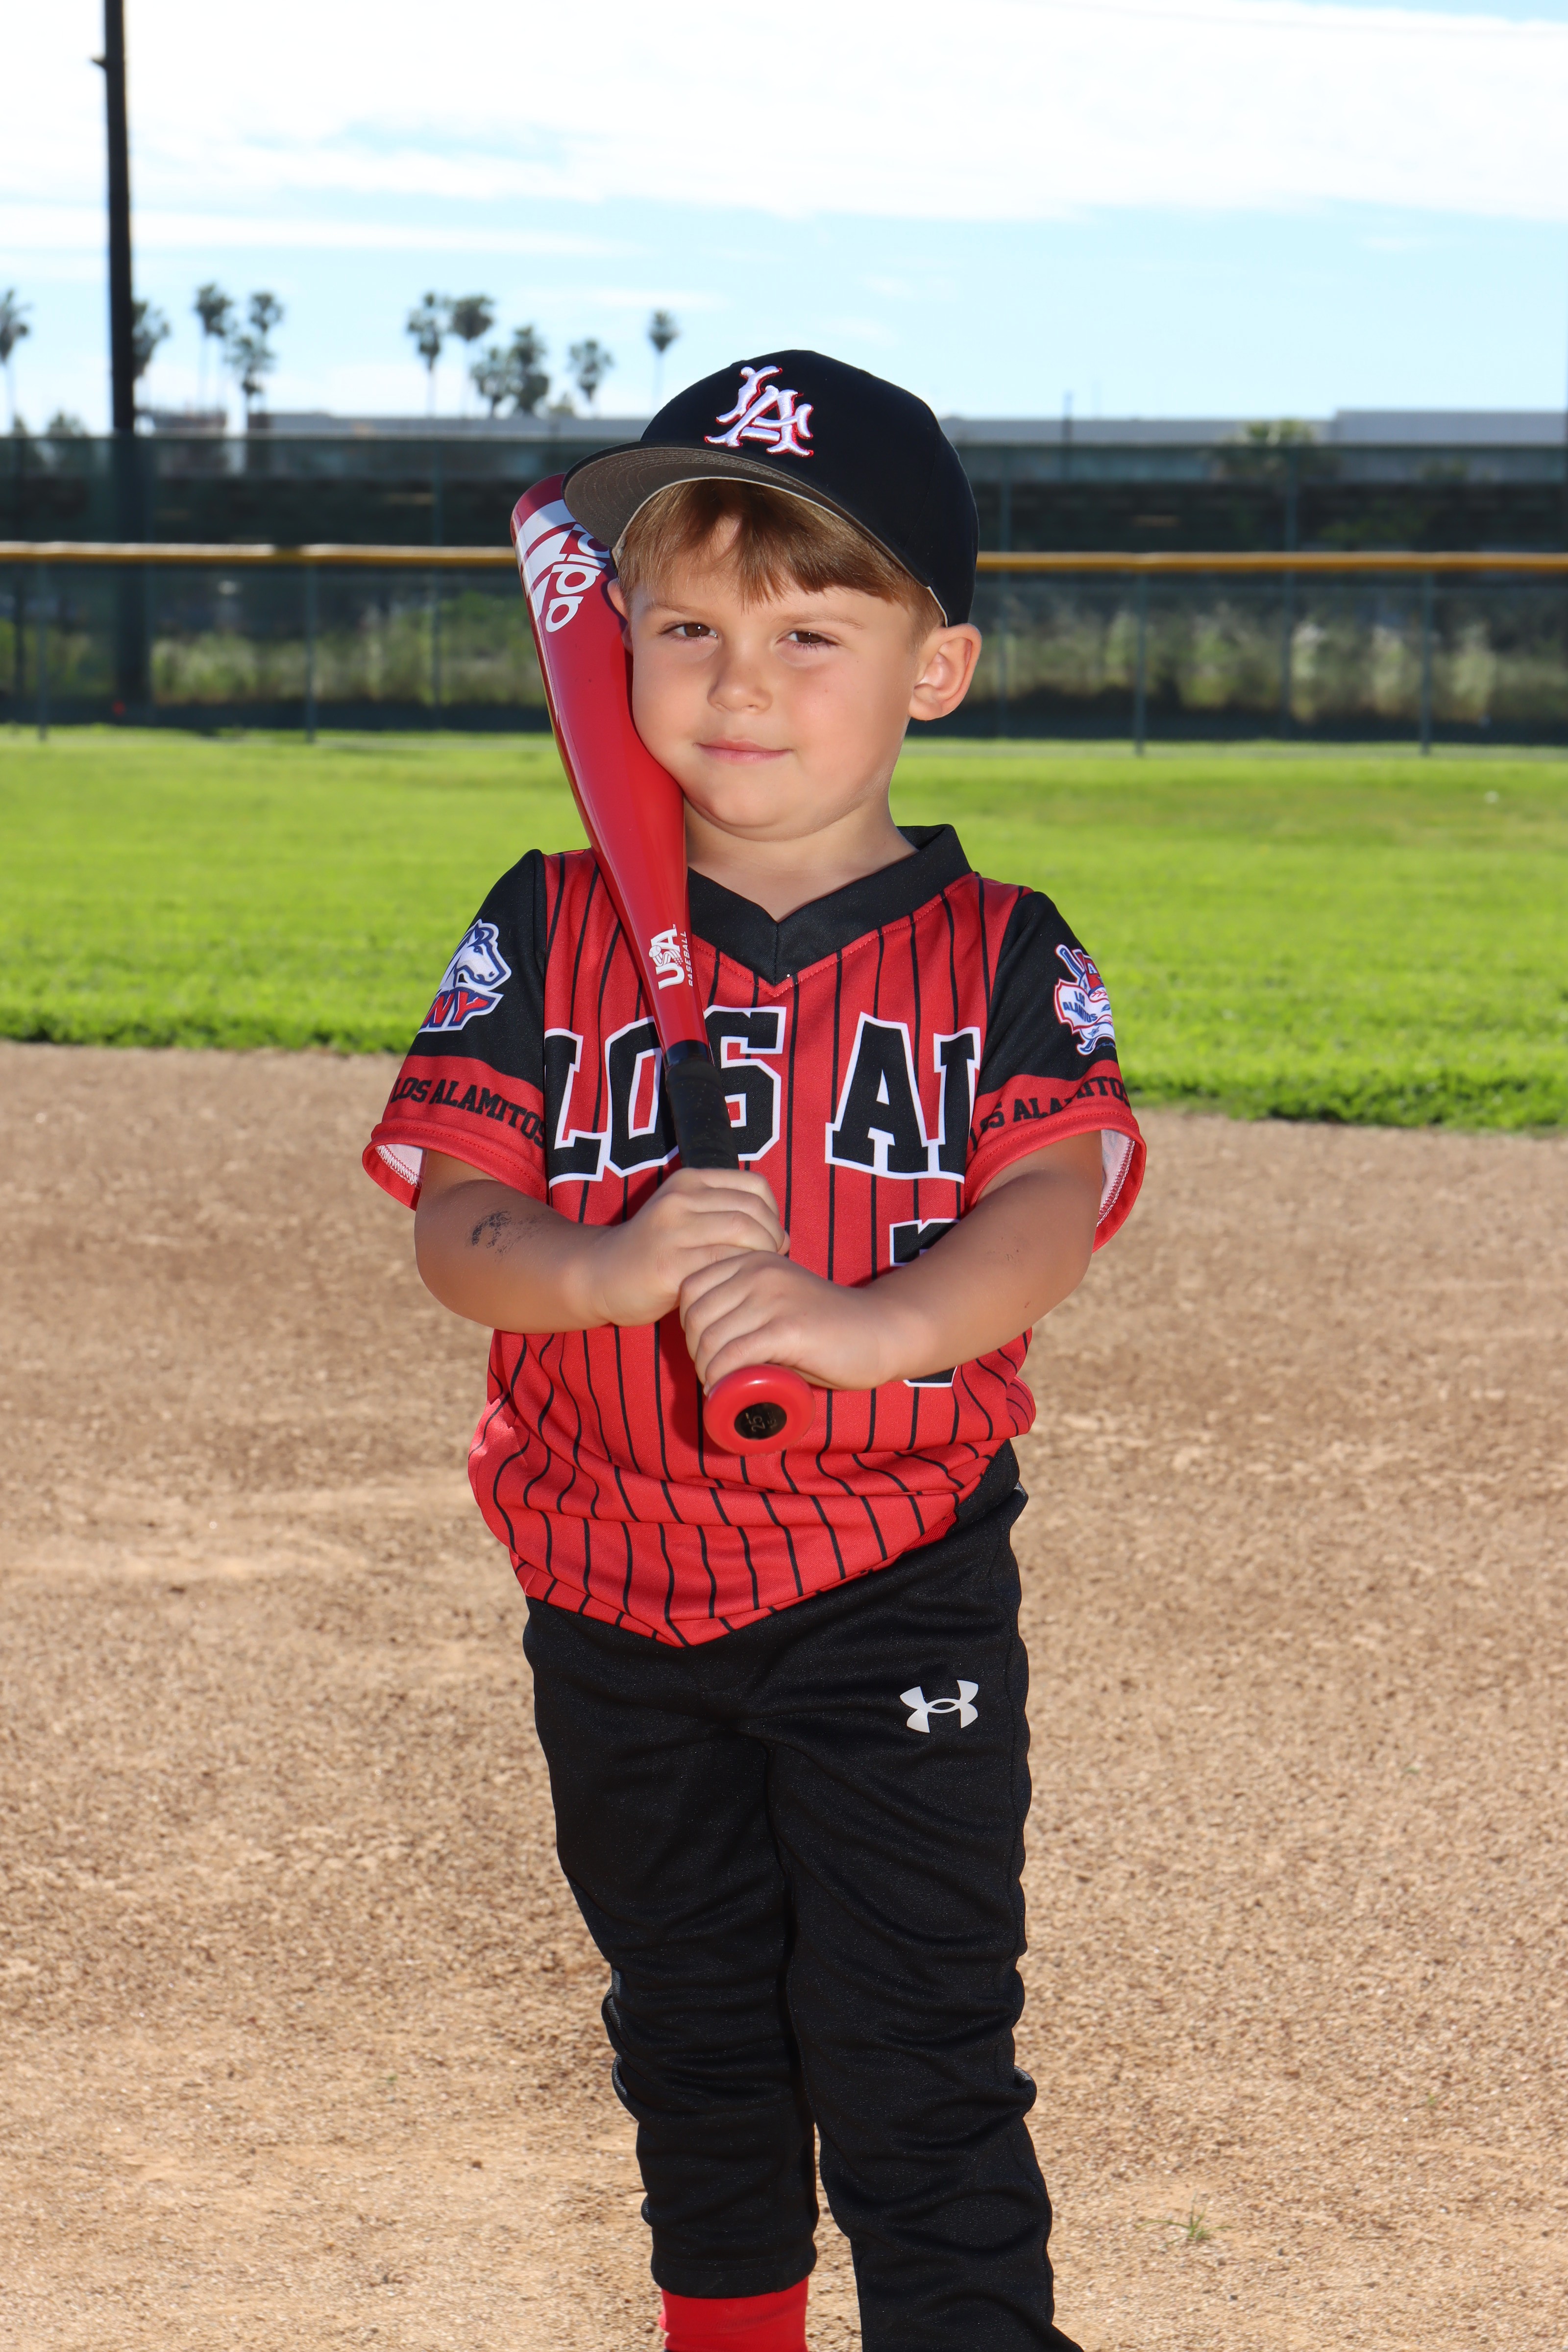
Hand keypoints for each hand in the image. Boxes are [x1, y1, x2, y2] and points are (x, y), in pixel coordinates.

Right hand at [585, 1166, 785, 1329]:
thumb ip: (729, 1217)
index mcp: (689, 1180)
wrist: (601, 1274)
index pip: (756, 1186)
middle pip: (753, 1211)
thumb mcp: (688, 1217)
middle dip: (773, 1239)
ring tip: (755, 1275)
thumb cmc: (656, 1251)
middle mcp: (681, 1198)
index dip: (774, 1214)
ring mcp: (673, 1229)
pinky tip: (735, 1290)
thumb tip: (784, 1236)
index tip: (772, 1239)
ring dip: (761, 1258)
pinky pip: (723, 1265)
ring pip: (743, 1234)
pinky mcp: (670, 1264)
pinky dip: (739, 1277)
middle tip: (771, 1262)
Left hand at [678, 1252, 913, 1393]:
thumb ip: (745, 1310)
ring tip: (721, 1388)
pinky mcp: (787, 1328)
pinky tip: (727, 1393)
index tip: (706, 1352)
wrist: (881, 1331)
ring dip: (707, 1371)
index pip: (691, 1289)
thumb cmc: (826, 1328)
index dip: (688, 1326)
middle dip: (695, 1353)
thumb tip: (701, 1345)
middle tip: (713, 1376)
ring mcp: (773, 1298)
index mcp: (753, 1261)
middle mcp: (758, 1272)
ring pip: (711, 1339)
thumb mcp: (778, 1303)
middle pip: (696, 1316)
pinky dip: (722, 1379)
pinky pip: (734, 1355)